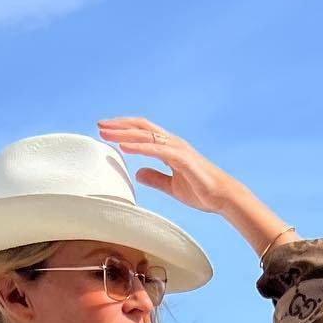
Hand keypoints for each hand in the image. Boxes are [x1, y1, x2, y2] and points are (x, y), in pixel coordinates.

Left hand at [97, 117, 236, 215]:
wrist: (223, 197)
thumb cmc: (202, 191)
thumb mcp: (172, 186)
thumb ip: (155, 178)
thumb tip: (138, 173)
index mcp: (170, 147)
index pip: (143, 132)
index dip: (124, 129)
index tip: (106, 131)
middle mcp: (172, 143)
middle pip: (141, 128)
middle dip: (119, 125)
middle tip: (99, 126)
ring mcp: (177, 149)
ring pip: (146, 136)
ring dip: (124, 133)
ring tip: (106, 133)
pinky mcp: (182, 159)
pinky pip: (157, 150)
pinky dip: (139, 147)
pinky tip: (124, 147)